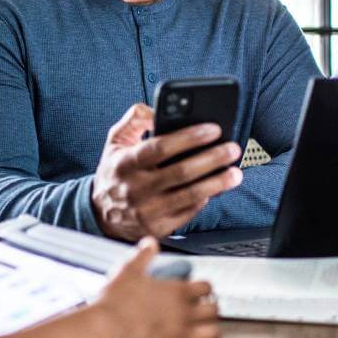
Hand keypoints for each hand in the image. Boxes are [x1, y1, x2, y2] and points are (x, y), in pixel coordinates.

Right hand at [91, 103, 242, 240]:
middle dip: (212, 158)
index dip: (190, 137)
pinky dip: (205, 199)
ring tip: (235, 172)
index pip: (161, 147)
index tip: (213, 129)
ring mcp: (147, 211)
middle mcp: (136, 188)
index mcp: (126, 163)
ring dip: (217, 182)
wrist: (102, 214)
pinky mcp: (158, 227)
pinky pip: (188, 212)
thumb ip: (135, 119)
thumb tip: (158, 110)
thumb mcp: (115, 141)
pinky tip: (216, 188)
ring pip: (190, 195)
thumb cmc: (115, 172)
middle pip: (182, 172)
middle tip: (232, 149)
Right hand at [93, 239, 219, 337]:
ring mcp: (183, 337)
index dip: (204, 288)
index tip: (198, 291)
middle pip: (215, 310)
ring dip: (210, 330)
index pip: (207, 287)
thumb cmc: (115, 301)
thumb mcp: (128, 270)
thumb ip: (143, 255)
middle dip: (210, 309)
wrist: (105, 331)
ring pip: (214, 334)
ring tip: (202, 330)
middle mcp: (186, 313)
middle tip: (202, 310)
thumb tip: (150, 242)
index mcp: (178, 291)